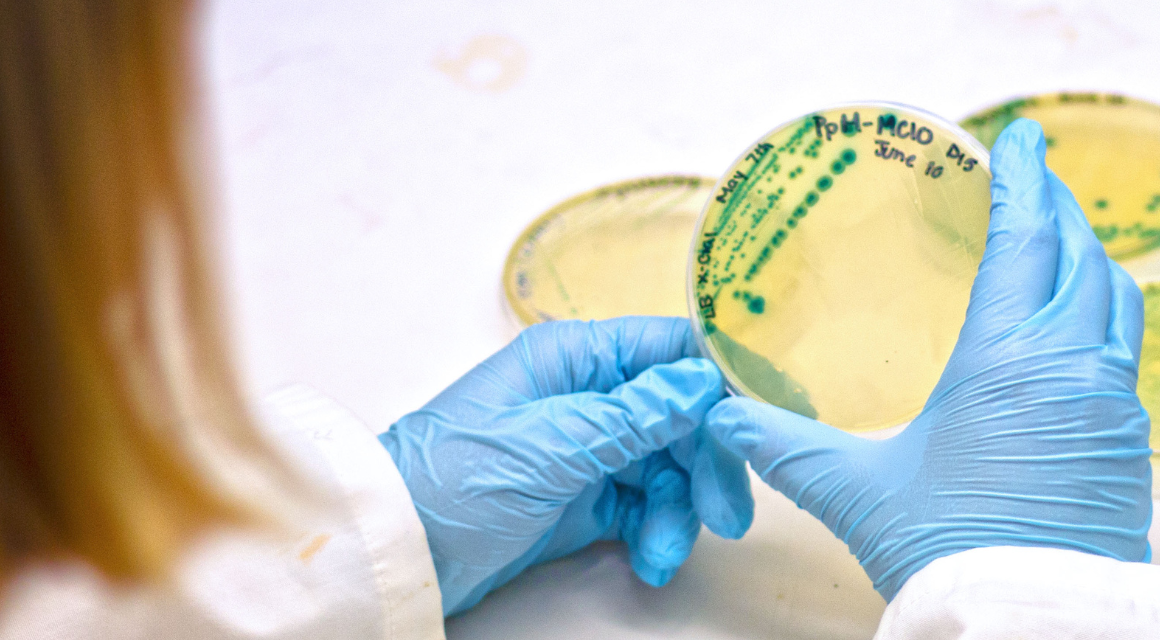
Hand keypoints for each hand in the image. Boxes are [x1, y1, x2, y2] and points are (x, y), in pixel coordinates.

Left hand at [380, 317, 753, 613]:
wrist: (399, 550)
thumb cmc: (450, 480)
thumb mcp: (549, 444)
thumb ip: (632, 416)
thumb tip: (701, 382)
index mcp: (573, 357)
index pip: (668, 349)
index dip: (719, 382)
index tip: (761, 420)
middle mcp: (585, 394)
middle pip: (680, 417)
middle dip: (705, 465)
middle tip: (724, 514)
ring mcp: (585, 448)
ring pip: (668, 469)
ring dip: (680, 512)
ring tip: (665, 552)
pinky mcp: (582, 499)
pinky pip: (644, 507)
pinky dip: (656, 533)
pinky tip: (651, 559)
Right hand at [704, 119, 1151, 599]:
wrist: (1029, 622)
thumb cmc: (953, 551)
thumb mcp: (855, 490)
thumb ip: (786, 445)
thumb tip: (723, 417)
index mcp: (1009, 360)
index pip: (1026, 240)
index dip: (1024, 180)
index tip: (1022, 139)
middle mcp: (1073, 369)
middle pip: (1083, 257)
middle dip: (1058, 207)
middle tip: (1031, 178)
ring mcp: (1112, 407)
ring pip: (1116, 303)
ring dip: (1087, 259)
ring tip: (1054, 244)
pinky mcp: (1129, 448)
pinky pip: (1122, 355)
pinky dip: (1099, 317)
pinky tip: (1067, 336)